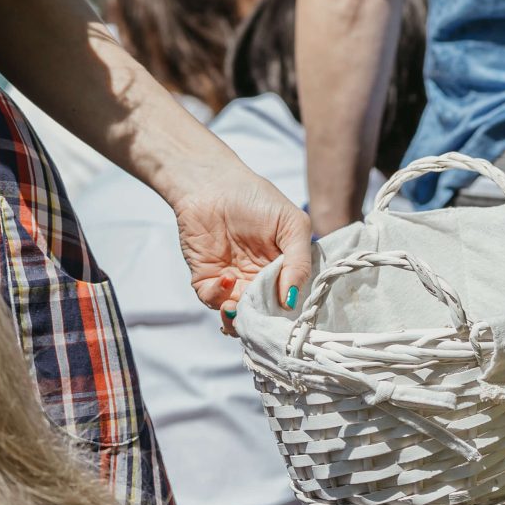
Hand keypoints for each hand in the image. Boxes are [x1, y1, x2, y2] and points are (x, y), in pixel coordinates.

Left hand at [173, 164, 314, 325]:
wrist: (211, 182)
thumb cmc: (257, 198)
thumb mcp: (292, 224)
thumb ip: (299, 261)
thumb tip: (291, 300)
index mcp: (283, 272)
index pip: (290, 304)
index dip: (290, 315)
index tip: (290, 319)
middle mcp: (258, 282)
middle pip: (264, 316)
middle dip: (263, 323)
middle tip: (263, 321)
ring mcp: (232, 282)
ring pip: (237, 315)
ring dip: (239, 318)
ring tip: (239, 308)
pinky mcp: (205, 278)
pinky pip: (211, 299)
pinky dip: (218, 296)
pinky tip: (226, 279)